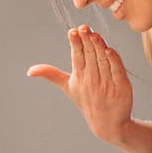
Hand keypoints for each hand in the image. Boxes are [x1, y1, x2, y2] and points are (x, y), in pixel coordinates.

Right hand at [27, 25, 134, 145]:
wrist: (108, 124)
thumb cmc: (87, 101)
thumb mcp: (68, 87)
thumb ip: (51, 74)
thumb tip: (29, 71)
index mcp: (79, 77)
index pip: (76, 56)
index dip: (75, 43)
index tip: (73, 31)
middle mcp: (92, 79)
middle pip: (89, 56)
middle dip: (86, 41)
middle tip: (84, 28)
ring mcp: (107, 83)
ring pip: (102, 60)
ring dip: (98, 47)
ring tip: (94, 35)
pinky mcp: (121, 86)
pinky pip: (117, 71)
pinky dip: (114, 61)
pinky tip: (109, 50)